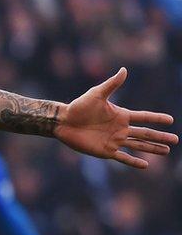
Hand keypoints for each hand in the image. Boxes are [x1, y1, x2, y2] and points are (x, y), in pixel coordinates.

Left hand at [54, 68, 176, 168]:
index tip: (170, 120)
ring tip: (166, 151)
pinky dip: (134, 162)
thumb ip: (112, 84)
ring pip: (138, 146)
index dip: (156, 118)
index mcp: (121, 115)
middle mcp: (120, 129)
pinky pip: (123, 158)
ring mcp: (114, 140)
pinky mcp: (106, 151)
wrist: (63, 121)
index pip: (143, 117)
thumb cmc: (79, 106)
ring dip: (152, 149)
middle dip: (160, 137)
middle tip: (175, 140)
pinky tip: (145, 165)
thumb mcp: (97, 94)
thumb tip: (124, 69)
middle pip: (145, 134)